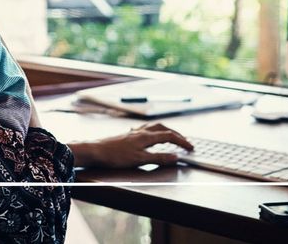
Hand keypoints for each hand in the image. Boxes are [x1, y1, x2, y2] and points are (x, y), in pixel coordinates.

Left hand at [69, 122, 193, 168]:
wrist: (96, 151)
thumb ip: (159, 158)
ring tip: (172, 137)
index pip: (169, 136)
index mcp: (146, 136)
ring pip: (154, 127)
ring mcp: (134, 132)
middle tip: (185, 142)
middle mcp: (141, 131)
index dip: (182, 141)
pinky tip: (151, 136)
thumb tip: (176, 157)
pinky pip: (145, 129)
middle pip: (164, 128)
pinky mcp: (127, 136)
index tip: (191, 148)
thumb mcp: (140, 160)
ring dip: (166, 131)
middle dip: (176, 134)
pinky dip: (154, 132)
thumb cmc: (116, 156)